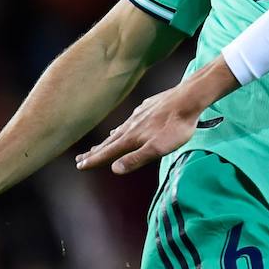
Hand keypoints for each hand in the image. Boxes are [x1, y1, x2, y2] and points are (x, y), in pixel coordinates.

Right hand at [76, 86, 200, 174]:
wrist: (188, 99)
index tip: (80, 165)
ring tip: (100, 145)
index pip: (108, 152)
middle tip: (81, 158)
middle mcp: (131, 126)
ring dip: (108, 140)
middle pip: (109, 141)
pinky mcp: (148, 107)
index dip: (94, 160)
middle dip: (95, 152)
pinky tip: (127, 126)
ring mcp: (139, 115)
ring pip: (119, 130)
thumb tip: (114, 169)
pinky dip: (123, 127)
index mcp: (131, 138)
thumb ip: (136, 159)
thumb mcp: (157, 149)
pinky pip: (131, 120)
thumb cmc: (175, 127)